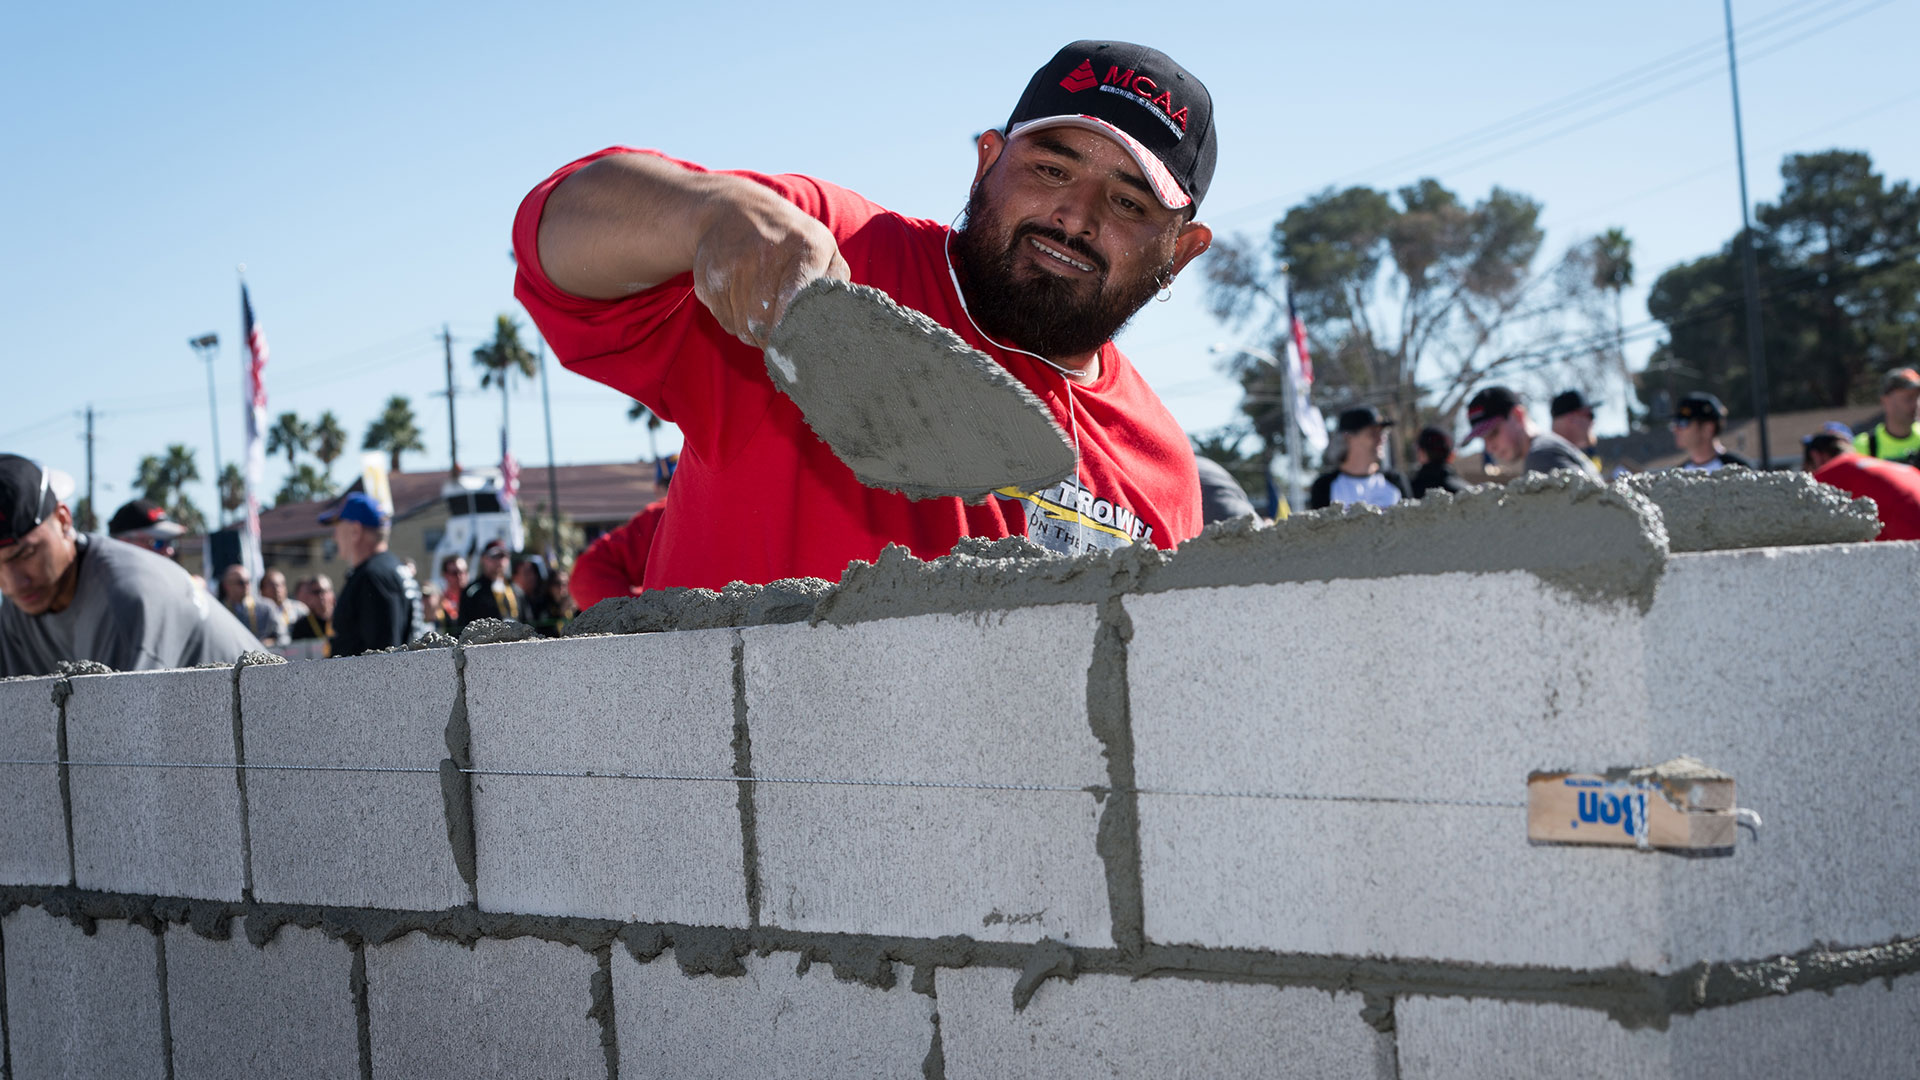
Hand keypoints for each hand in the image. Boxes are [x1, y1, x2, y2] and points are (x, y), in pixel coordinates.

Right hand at [691, 184, 850, 347]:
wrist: (733, 209)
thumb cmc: (789, 237)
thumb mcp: (822, 246)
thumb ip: (835, 280)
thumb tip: (840, 316)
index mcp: (804, 247)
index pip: (794, 299)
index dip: (793, 328)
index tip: (798, 343)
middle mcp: (764, 253)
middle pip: (764, 323)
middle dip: (775, 339)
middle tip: (783, 341)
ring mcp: (731, 265)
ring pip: (743, 328)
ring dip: (755, 334)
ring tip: (765, 318)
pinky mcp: (707, 278)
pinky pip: (725, 321)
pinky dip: (737, 323)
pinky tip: (745, 304)